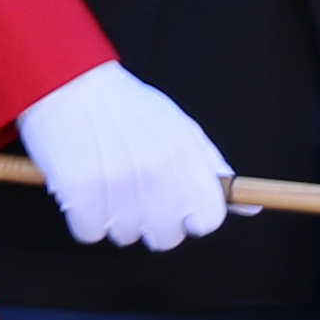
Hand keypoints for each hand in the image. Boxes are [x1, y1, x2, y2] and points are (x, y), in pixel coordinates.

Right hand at [12, 60, 236, 253]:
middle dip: (150, 223)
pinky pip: (89, 232)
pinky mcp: (79, 191)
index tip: (177, 207)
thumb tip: (252, 206)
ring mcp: (117, 183)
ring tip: (104, 182)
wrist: (67, 81)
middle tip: (133, 193)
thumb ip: (213, 169)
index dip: (192, 218)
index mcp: (184, 153)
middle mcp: (155, 170)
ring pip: (124, 236)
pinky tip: (82, 188)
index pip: (208, 219)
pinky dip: (83, 217)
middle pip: (165, 238)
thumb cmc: (126, 107)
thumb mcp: (179, 127)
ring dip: (113, 217)